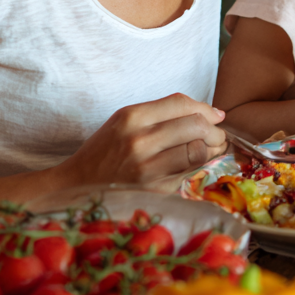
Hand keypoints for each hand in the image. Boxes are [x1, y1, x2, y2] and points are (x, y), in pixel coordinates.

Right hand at [57, 94, 226, 186]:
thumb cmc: (106, 150)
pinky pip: (190, 173)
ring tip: (212, 148)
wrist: (77, 186)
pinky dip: (201, 166)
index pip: (182, 103)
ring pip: (198, 151)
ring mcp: (147, 169)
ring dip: (213, 149)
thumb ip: (164, 112)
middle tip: (217, 134)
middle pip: (196, 126)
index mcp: (132, 118)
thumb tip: (212, 113)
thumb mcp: (126, 121)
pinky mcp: (154, 191)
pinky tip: (197, 164)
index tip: (216, 115)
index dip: (206, 108)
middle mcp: (139, 142)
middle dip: (215, 129)